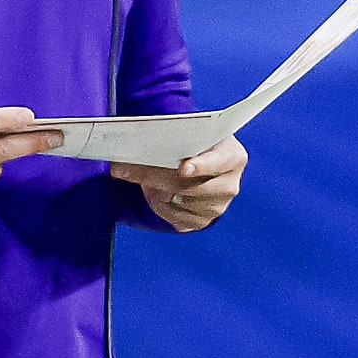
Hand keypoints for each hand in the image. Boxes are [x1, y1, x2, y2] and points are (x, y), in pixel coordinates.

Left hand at [111, 136, 246, 232]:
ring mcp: (218, 206)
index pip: (219, 162)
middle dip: (158, 178)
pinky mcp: (203, 221)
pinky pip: (176, 219)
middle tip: (126, 169)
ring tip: (147, 180)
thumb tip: (124, 159)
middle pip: (191, 186)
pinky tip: (156, 194)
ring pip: (179, 202)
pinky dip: (161, 206)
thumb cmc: (192, 145)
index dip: (202, 165)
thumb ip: (163, 141)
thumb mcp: (185, 137)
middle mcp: (229, 184)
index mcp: (232, 156)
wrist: (198, 163)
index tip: (184, 168)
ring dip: (158, 192)